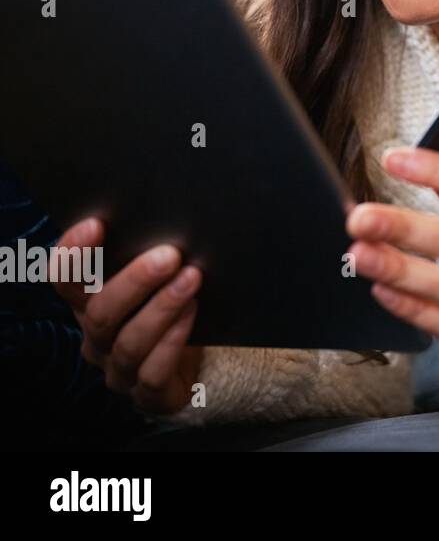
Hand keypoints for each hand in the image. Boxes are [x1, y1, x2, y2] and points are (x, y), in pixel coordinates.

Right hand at [51, 216, 203, 415]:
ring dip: (162, 308)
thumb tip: (172, 218)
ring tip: (191, 280)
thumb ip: (151, 257)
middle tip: (169, 255)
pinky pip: (153, 372)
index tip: (97, 223)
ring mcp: (120, 371)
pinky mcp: (148, 395)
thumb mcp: (157, 283)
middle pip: (101, 312)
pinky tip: (192, 314)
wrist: (197, 367)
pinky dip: (173, 341)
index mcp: (89, 307)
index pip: (66, 281)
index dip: (74, 254)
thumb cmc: (173, 311)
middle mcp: (97, 340)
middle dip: (135, 281)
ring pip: (129, 342)